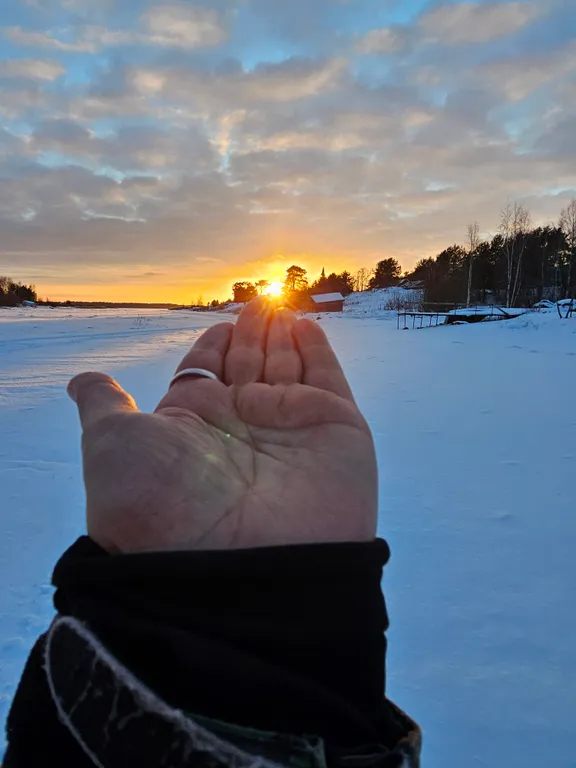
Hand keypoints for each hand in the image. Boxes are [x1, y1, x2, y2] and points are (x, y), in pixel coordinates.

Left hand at [68, 298, 376, 552]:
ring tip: (279, 304)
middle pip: (248, 366)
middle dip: (251, 334)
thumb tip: (84, 382)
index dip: (212, 347)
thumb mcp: (113, 444)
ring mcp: (290, 429)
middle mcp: (242, 428)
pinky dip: (319, 352)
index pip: (206, 374)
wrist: (231, 570)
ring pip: (287, 368)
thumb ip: (105, 406)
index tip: (219, 324)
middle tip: (257, 303)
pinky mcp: (338, 432)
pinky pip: (329, 381)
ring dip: (283, 335)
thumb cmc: (160, 504)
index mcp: (193, 427)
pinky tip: (306, 326)